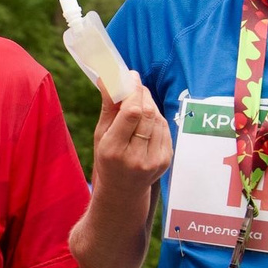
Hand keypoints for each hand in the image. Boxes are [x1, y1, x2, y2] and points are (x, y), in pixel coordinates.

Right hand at [91, 72, 170, 194]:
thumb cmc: (107, 159)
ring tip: (139, 104)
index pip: (131, 113)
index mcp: (113, 150)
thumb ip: (108, 106)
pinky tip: (147, 121)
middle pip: (148, 113)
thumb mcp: (101, 135)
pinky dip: (156, 119)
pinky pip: (164, 129)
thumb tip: (108, 77)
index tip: (131, 76)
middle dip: (142, 94)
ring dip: (149, 105)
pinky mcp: (166, 160)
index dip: (134, 90)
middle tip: (135, 84)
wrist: (123, 191)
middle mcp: (135, 157)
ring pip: (158, 118)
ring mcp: (154, 161)